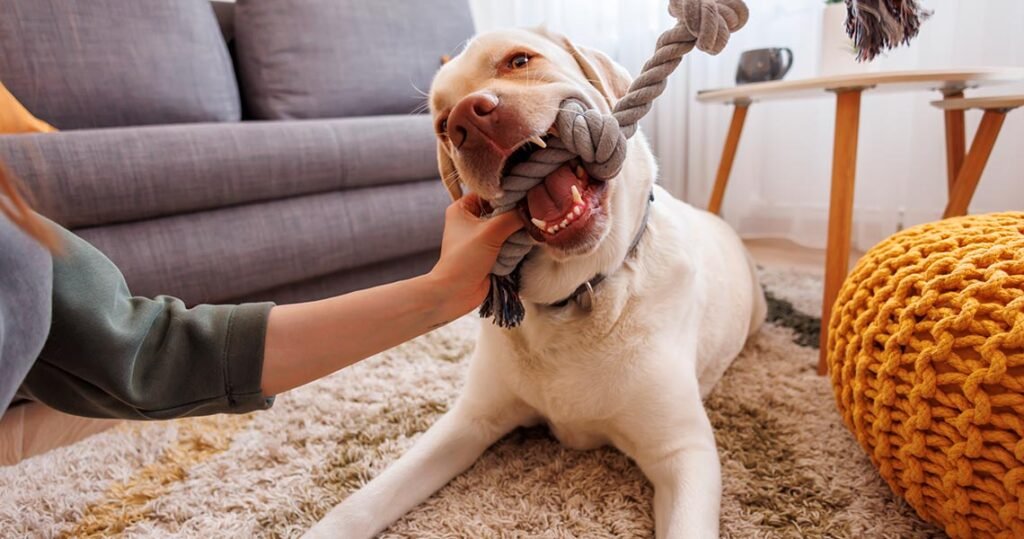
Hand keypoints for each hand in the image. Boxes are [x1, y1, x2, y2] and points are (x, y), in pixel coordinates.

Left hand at [429, 194, 523, 316]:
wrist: (456, 293)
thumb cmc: (464, 259)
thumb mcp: (490, 232)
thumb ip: (513, 217)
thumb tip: (532, 209)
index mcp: (463, 208)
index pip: (490, 193)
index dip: (508, 194)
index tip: (527, 197)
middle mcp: (471, 220)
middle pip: (502, 211)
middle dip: (515, 218)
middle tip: (527, 221)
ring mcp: (481, 237)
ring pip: (508, 228)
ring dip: (516, 236)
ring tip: (520, 241)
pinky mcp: (490, 252)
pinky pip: (508, 244)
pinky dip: (514, 247)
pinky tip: (518, 251)